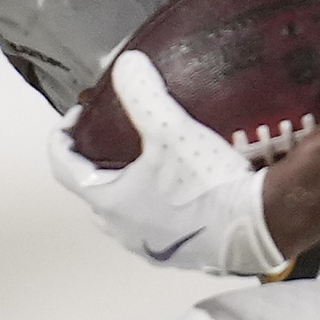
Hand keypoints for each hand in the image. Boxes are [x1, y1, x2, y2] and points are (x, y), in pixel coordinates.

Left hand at [52, 50, 284, 275]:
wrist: (257, 225)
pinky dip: (152, 203)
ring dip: (124, 185)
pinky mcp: (177, 254)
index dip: (61, 138)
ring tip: (142, 160)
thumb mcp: (172, 130)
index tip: (73, 119)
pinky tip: (175, 187)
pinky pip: (152, 224)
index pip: (63, 167)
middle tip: (107, 138)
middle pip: (92, 191)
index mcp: (109, 202)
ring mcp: (149, 245)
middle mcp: (122, 229)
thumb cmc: (209, 186)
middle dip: (93, 163)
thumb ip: (144, 94)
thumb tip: (127, 66)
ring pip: (121, 211)